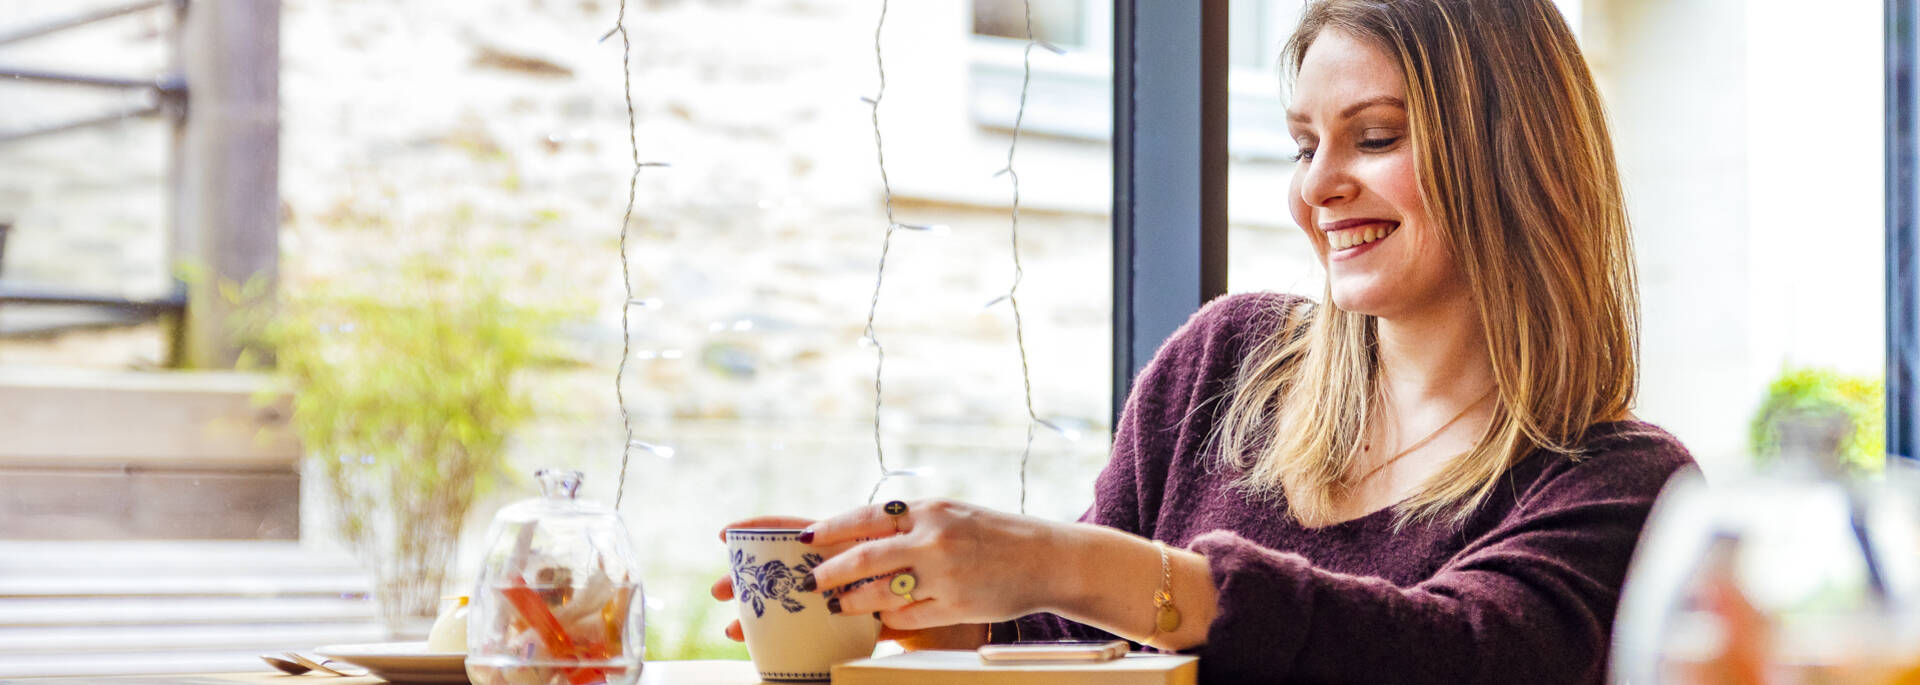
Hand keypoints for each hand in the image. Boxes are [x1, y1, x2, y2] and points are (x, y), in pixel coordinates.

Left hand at [711, 516, 984, 648]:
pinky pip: (907, 618)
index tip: (805, 539)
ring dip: (852, 601)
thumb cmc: (993, 534)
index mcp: (928, 510)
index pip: (867, 517)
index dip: (831, 529)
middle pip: (864, 558)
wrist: (1045, 558)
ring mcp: (944, 576)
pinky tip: (877, 620)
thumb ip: (909, 524)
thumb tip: (859, 536)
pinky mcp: (955, 606)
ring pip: (881, 593)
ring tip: (837, 605)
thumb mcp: (950, 513)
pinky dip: (887, 620)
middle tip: (811, 581)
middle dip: (830, 572)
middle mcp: (933, 540)